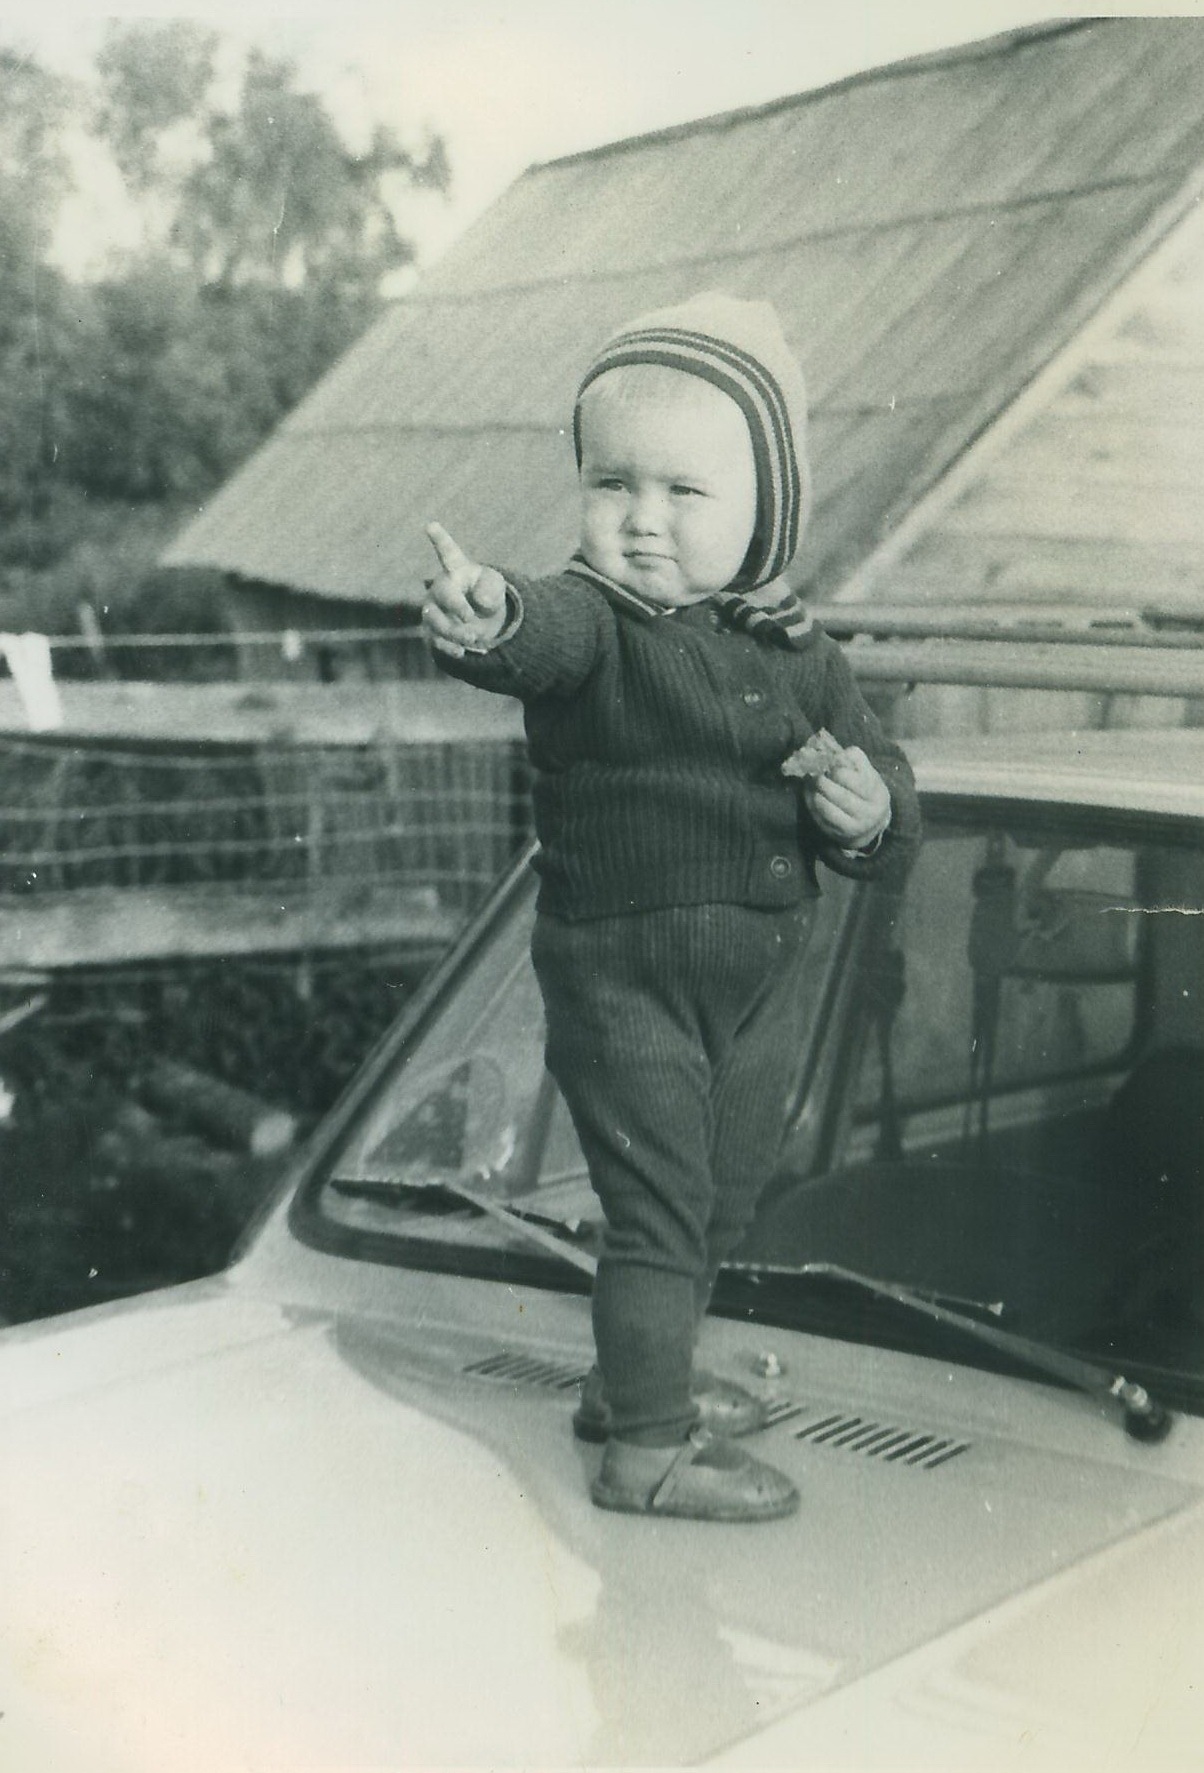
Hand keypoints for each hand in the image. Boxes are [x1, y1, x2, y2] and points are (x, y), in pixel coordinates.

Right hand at [422, 521, 506, 657]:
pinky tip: (462, 652)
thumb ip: (492, 588)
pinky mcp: (431, 632)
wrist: (481, 621)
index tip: (431, 525)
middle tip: (473, 620)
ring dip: (455, 631)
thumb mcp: (496, 586)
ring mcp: (432, 610)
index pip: (448, 552)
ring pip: (435, 621)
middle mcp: (439, 588)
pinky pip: (434, 641)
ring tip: (474, 637)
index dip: (440, 538)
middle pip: (442, 594)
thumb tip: (478, 601)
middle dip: (457, 608)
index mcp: (456, 569)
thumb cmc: (486, 594)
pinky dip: (449, 648)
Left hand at [803, 746, 890, 848]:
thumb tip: (833, 751)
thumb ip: (854, 758)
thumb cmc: (865, 790)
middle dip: (823, 782)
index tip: (827, 763)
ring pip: (828, 809)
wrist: (870, 822)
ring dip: (815, 793)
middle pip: (841, 796)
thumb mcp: (868, 772)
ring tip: (811, 782)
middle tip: (814, 772)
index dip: (838, 771)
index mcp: (877, 795)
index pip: (856, 782)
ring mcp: (852, 827)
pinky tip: (810, 794)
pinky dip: (811, 805)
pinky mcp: (837, 835)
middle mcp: (867, 814)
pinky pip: (819, 819)